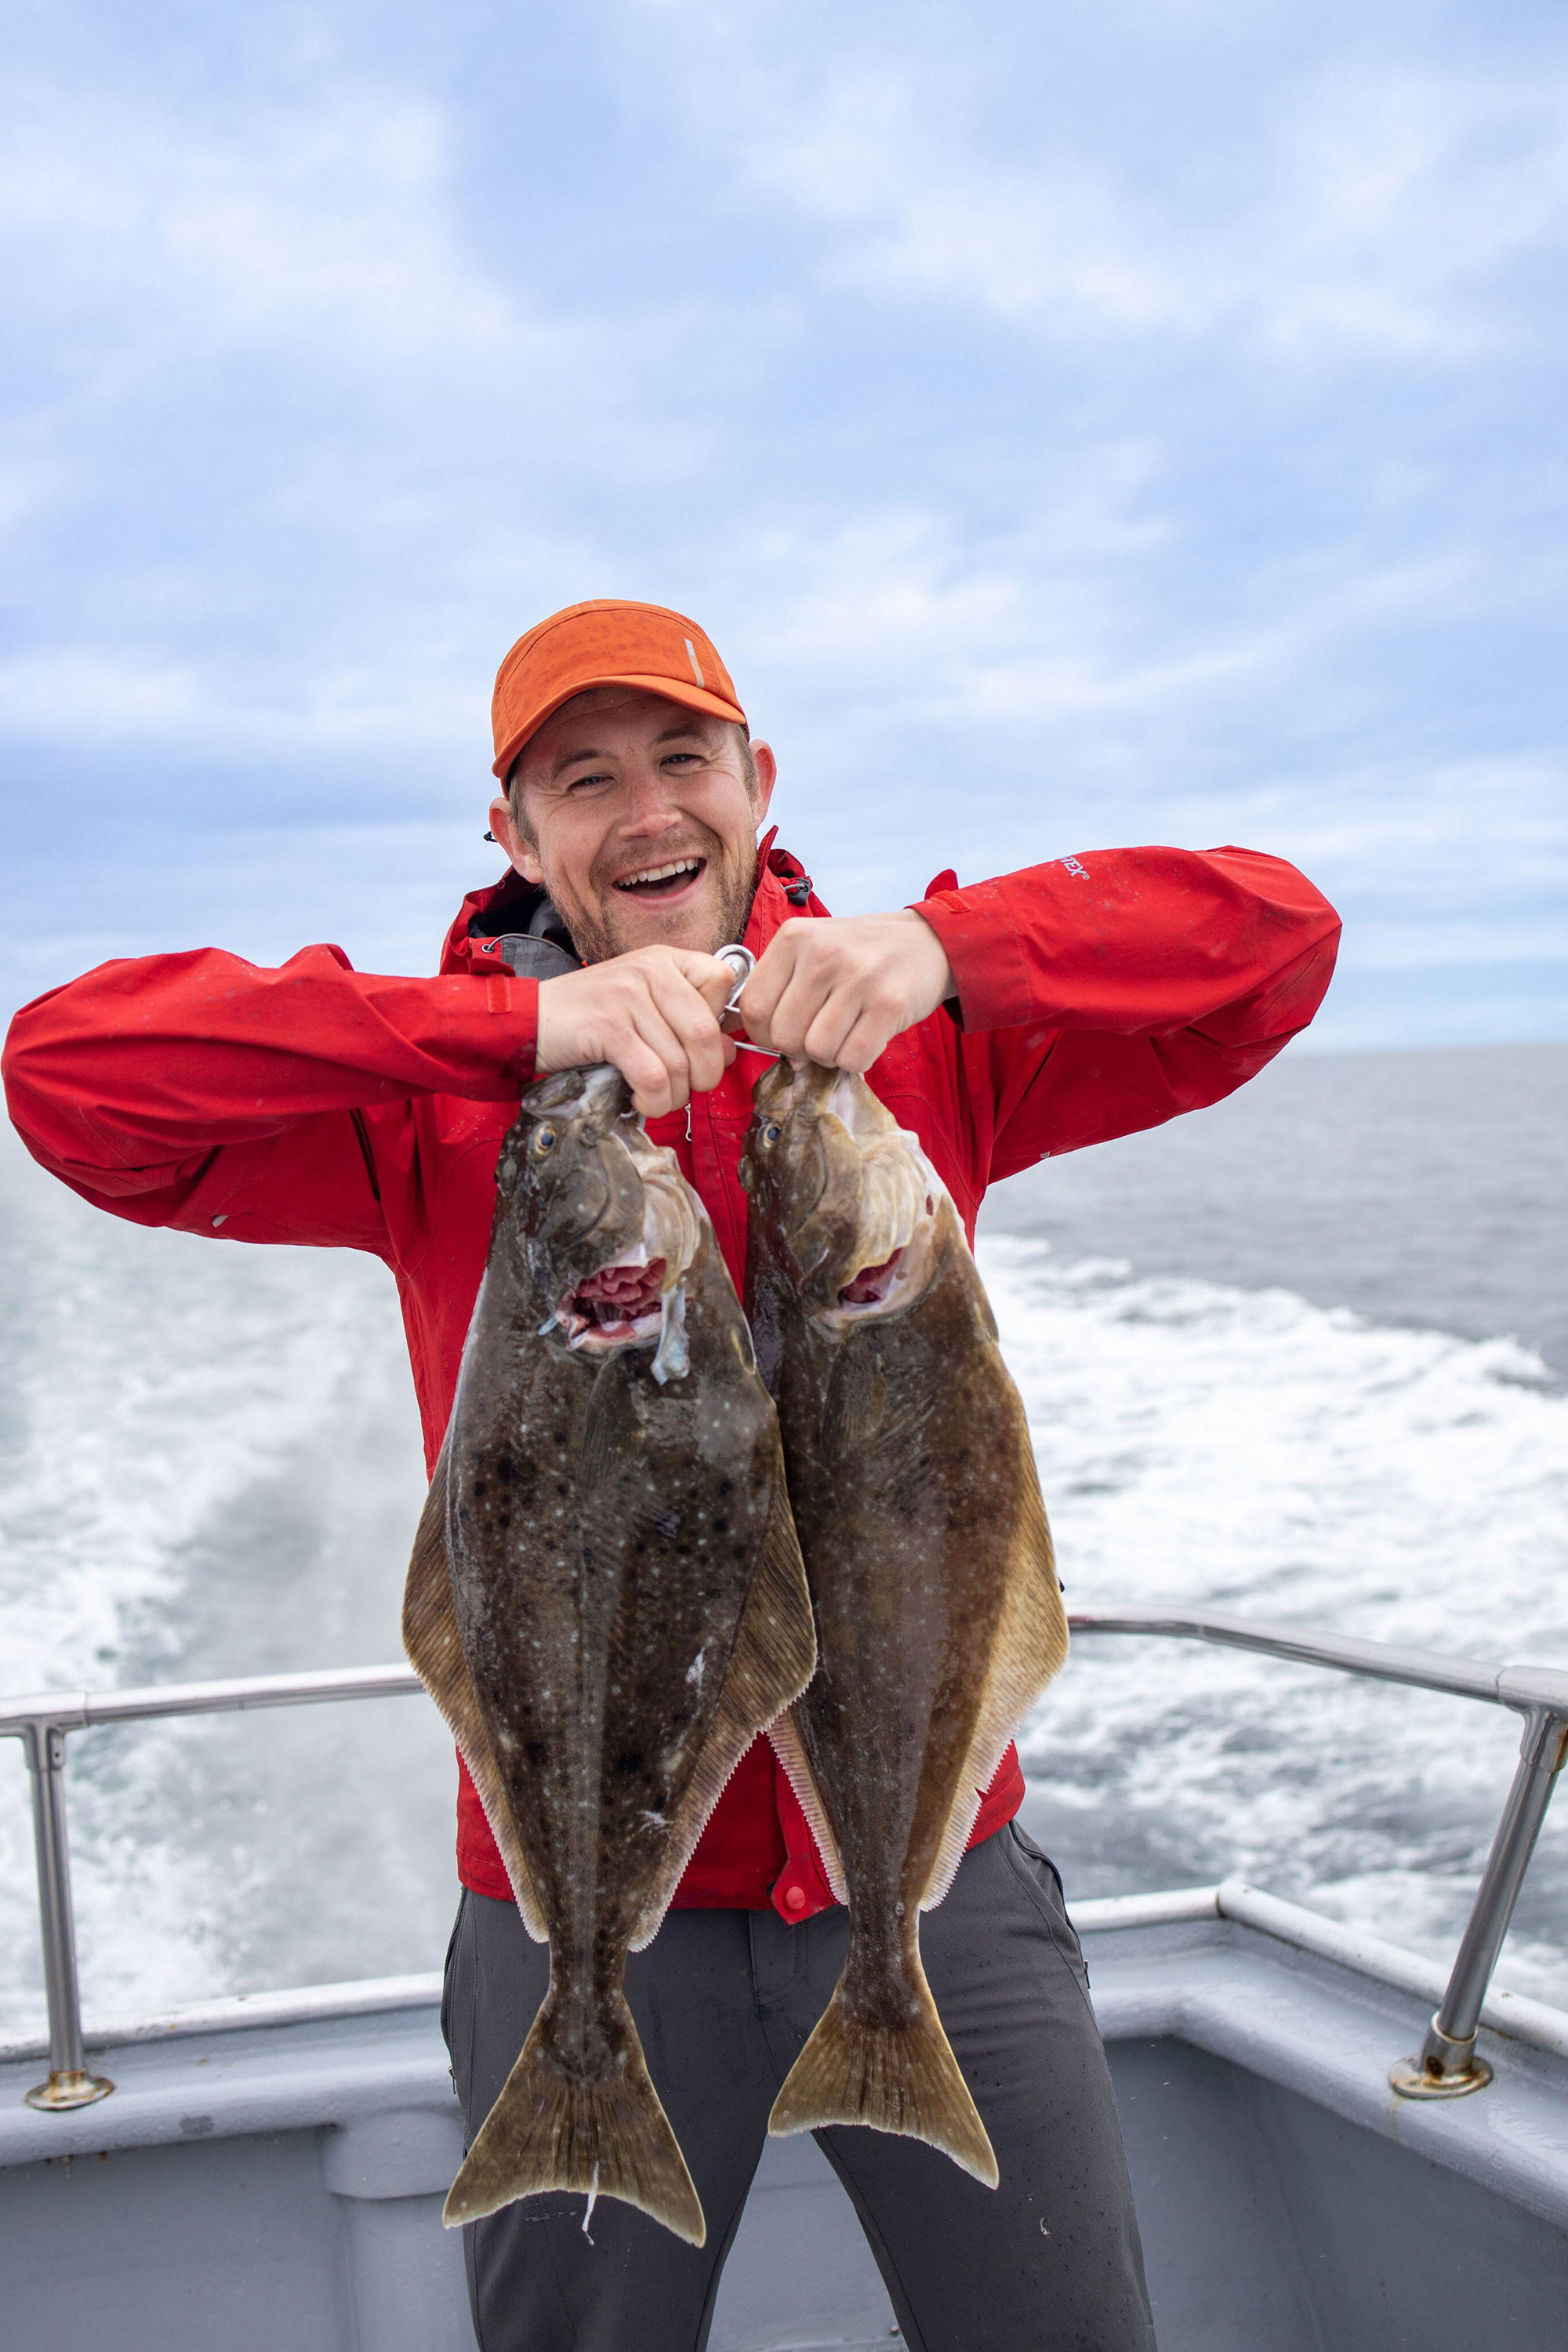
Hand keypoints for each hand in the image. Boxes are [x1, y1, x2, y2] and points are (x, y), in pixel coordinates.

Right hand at [535, 947, 735, 1116]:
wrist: (530, 1019)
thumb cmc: (590, 1017)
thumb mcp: (643, 1007)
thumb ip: (687, 1023)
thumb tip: (730, 1051)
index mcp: (663, 960)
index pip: (722, 980)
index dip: (720, 1022)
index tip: (700, 1045)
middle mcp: (649, 971)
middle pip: (704, 1031)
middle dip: (704, 1074)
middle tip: (687, 1087)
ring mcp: (628, 998)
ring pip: (679, 1061)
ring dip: (675, 1095)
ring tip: (658, 1097)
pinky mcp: (609, 1028)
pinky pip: (653, 1075)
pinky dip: (654, 1099)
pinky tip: (642, 1099)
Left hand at [738, 911, 954, 1072]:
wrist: (928, 941)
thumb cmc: (862, 954)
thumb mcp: (814, 949)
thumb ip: (783, 988)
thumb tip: (767, 1044)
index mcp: (795, 937)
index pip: (753, 1006)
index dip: (763, 1033)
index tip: (783, 1031)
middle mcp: (824, 954)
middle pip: (783, 1035)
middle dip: (798, 1048)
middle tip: (820, 1033)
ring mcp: (858, 977)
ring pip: (817, 1050)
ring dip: (829, 1055)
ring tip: (845, 1032)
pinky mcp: (889, 1003)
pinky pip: (853, 1057)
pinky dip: (856, 1060)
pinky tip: (866, 1036)